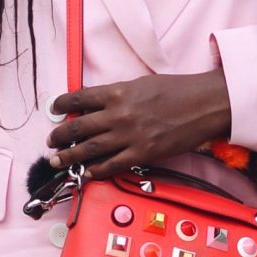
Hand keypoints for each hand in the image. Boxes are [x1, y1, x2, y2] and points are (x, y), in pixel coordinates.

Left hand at [47, 69, 231, 176]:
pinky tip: (86, 173)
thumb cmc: (177, 90)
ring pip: (89, 149)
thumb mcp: (142, 84)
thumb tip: (98, 105)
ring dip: (70, 156)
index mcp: (118, 92)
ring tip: (58, 160)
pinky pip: (112, 165)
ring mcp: (129, 136)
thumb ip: (119, 94)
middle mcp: (119, 114)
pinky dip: (96, 170)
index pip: (79, 98)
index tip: (55, 109)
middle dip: (60, 135)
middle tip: (52, 141)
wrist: (204, 104)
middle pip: (78, 127)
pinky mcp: (142, 153)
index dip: (62, 104)